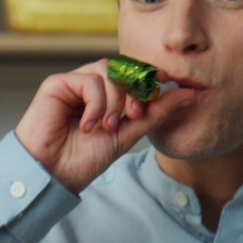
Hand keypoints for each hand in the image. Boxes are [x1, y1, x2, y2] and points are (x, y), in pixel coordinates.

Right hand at [14, 59, 198, 194]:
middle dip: (134, 90)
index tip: (165, 81)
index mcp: (107, 97)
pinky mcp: (57, 84)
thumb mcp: (128, 135)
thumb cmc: (84, 158)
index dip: (149, 75)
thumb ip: (155, 113)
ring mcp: (74, 83)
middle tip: (133, 115)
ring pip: (108, 71)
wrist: (53, 174)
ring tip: (108, 126)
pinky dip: (96, 104)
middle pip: (122, 69)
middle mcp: (91, 86)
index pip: (133, 74)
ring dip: (115, 100)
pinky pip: (88, 80)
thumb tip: (188, 95)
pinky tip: (88, 125)